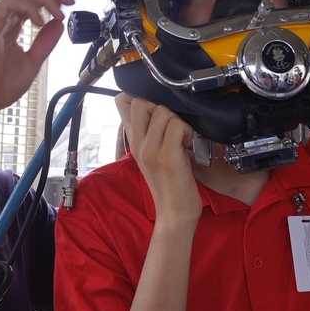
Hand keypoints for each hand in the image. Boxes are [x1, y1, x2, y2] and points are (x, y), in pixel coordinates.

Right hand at [0, 0, 73, 114]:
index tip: (68, 6)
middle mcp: (0, 19)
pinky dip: (30, 7)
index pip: (29, 1)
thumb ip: (44, 44)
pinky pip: (11, 1)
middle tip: (68, 2)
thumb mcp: (31, 62)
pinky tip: (40, 23)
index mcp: (9, 27)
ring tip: (57, 15)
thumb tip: (58, 25)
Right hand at [115, 93, 200, 223]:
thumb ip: (147, 134)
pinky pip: (177, 126)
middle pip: (140, 102)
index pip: (122, 103)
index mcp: (132, 142)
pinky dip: (187, 132)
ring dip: (178, 122)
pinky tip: (186, 145)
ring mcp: (151, 150)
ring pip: (163, 112)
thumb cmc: (168, 184)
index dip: (140, 98)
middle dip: (160, 108)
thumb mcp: (150, 156)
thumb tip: (151, 110)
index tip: (155, 113)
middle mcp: (138, 144)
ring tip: (181, 139)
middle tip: (170, 127)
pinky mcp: (167, 156)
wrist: (174, 213)